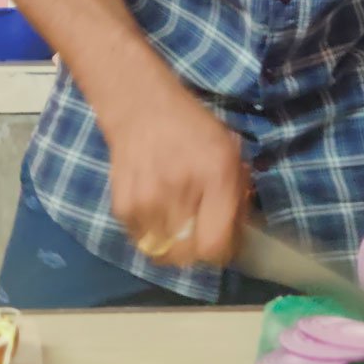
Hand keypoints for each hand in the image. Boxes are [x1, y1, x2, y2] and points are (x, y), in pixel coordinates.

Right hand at [104, 72, 249, 268]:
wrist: (142, 107)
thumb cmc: (193, 128)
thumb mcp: (229, 150)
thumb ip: (238, 193)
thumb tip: (241, 234)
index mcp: (215, 174)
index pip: (214, 245)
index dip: (221, 252)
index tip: (223, 243)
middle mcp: (181, 190)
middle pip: (188, 256)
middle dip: (198, 249)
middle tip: (200, 231)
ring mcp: (147, 200)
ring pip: (162, 253)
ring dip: (173, 244)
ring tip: (178, 219)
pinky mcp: (122, 205)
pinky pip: (140, 240)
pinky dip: (150, 233)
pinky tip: (157, 210)